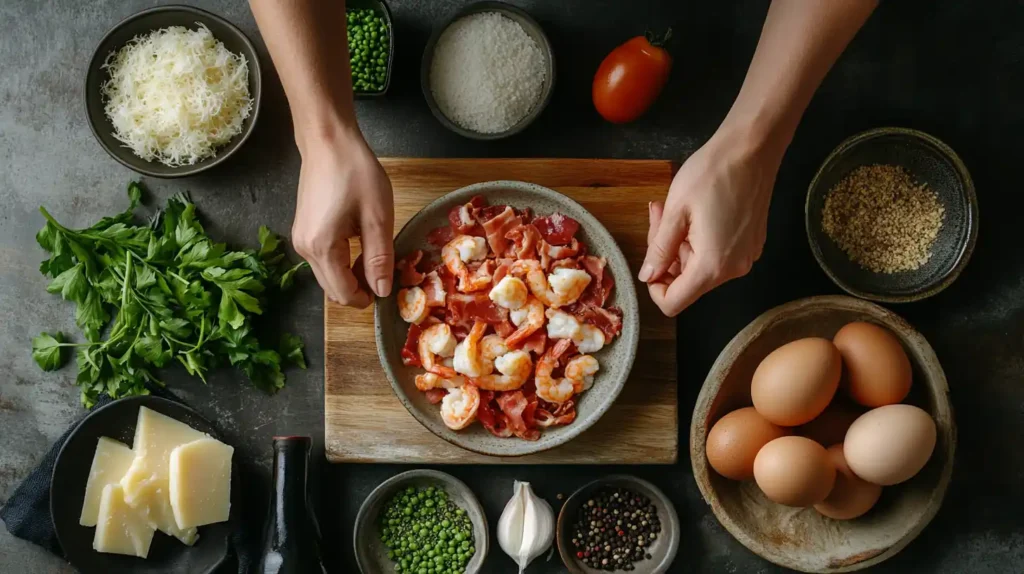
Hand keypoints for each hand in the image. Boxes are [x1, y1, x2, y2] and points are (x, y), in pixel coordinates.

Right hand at [291, 130, 394, 306]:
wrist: (328, 140)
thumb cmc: (354, 172)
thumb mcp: (377, 217)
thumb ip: (379, 258)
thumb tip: (382, 291)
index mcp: (322, 248)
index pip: (343, 293)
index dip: (367, 298)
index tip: (389, 287)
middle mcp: (305, 250)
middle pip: (333, 289)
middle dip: (359, 288)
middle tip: (386, 270)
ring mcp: (301, 240)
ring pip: (328, 276)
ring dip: (351, 275)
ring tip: (375, 253)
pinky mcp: (303, 231)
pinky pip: (324, 260)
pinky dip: (343, 262)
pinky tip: (360, 243)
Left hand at [639, 126, 780, 315]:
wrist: (752, 147)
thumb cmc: (712, 173)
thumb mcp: (675, 212)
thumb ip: (659, 250)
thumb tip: (648, 276)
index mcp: (712, 266)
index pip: (673, 303)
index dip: (654, 286)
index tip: (649, 257)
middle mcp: (734, 269)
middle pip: (687, 282)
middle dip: (666, 256)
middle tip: (657, 216)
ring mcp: (746, 256)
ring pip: (700, 266)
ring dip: (681, 244)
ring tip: (673, 208)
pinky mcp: (752, 243)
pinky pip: (717, 254)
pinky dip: (699, 239)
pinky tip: (695, 211)